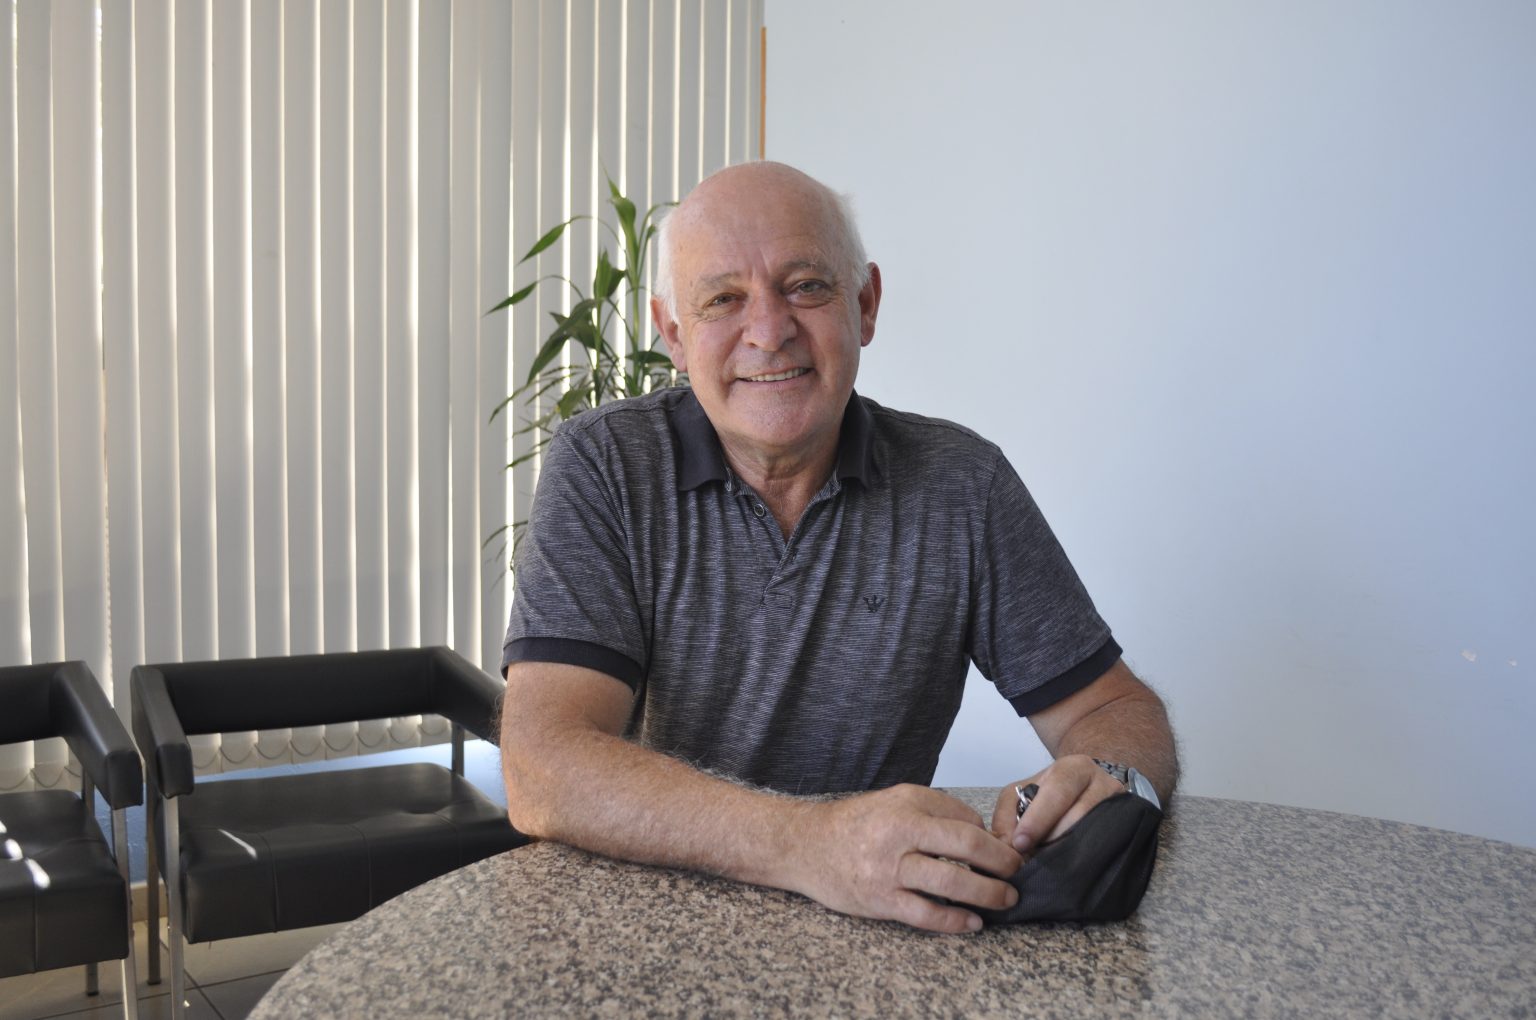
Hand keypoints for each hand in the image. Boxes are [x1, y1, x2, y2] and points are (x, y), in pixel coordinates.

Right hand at [789, 784, 1022, 933]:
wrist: (805, 845)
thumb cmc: (854, 823)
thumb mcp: (893, 800)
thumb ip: (934, 809)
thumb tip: (976, 830)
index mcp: (906, 806)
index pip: (963, 819)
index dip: (991, 836)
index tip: (1006, 848)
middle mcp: (899, 834)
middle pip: (965, 846)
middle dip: (1000, 862)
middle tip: (1017, 871)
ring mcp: (889, 869)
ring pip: (950, 882)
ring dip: (987, 893)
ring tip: (1006, 898)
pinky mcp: (880, 900)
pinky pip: (926, 914)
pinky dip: (954, 921)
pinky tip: (972, 923)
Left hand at [990, 754, 1126, 854]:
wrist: (1093, 788)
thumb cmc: (1053, 793)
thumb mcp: (1024, 792)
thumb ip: (1008, 814)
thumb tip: (1005, 844)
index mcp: (1073, 768)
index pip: (1056, 792)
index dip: (1037, 820)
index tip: (1020, 843)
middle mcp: (1102, 781)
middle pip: (1078, 814)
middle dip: (1051, 837)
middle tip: (1032, 856)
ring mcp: (1119, 804)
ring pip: (1093, 832)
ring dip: (1066, 849)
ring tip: (1047, 859)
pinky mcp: (1129, 824)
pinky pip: (1106, 844)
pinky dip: (1084, 856)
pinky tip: (1068, 864)